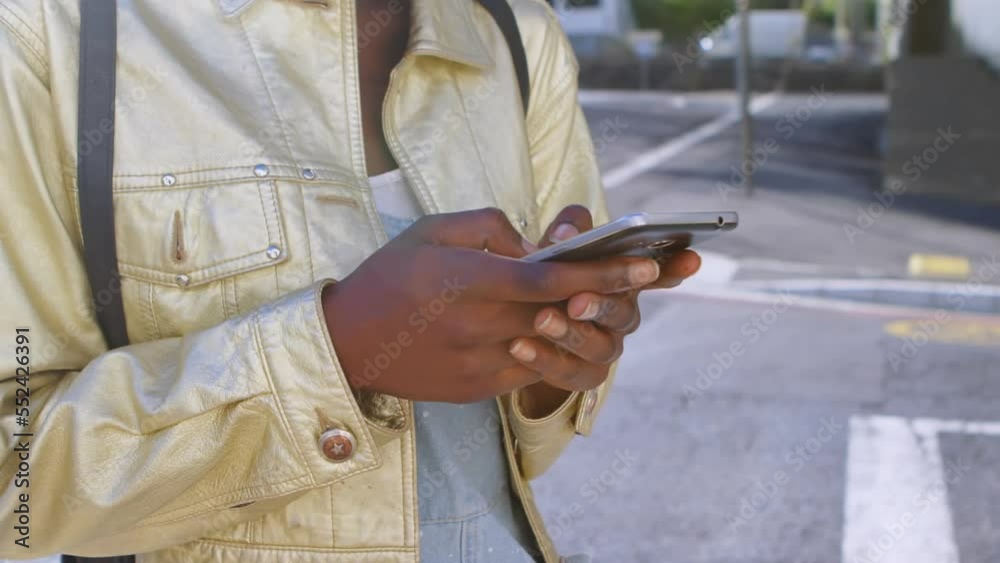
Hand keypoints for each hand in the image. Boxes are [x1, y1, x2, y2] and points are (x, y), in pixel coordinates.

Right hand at [322, 208, 661, 403]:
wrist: (346, 344)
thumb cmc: (389, 277)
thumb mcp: (431, 230)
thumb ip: (491, 225)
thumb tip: (538, 244)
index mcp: (463, 279)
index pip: (549, 279)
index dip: (603, 272)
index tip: (647, 264)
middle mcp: (475, 325)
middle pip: (562, 313)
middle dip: (611, 295)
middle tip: (650, 276)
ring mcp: (477, 363)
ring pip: (553, 344)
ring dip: (584, 324)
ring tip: (603, 300)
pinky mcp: (476, 388)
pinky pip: (531, 368)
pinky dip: (551, 346)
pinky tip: (557, 327)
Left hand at [511, 206, 700, 411]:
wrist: (515, 326)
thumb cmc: (546, 273)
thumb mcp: (556, 246)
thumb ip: (568, 231)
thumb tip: (566, 236)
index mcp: (623, 279)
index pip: (660, 271)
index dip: (676, 266)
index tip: (690, 258)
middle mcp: (622, 314)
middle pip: (624, 312)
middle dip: (603, 304)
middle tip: (577, 300)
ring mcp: (605, 347)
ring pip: (600, 347)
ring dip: (571, 334)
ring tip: (541, 320)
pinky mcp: (582, 374)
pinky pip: (571, 374)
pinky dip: (544, 361)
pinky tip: (519, 346)